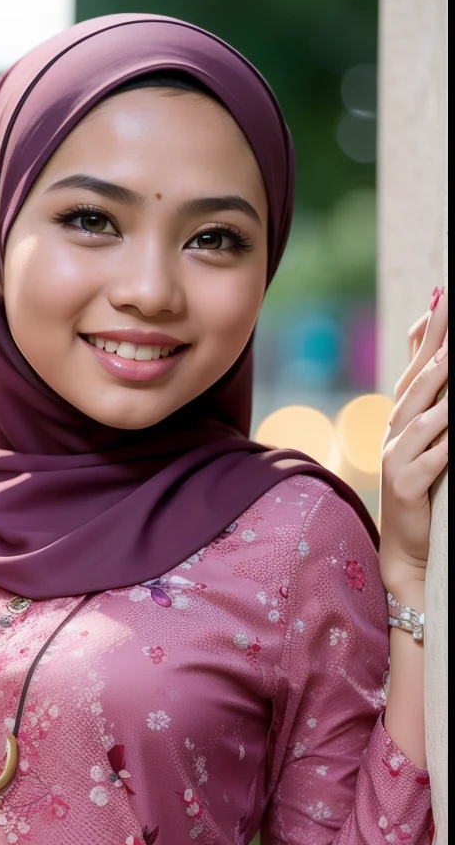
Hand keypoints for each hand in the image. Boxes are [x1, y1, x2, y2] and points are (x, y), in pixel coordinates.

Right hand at [379, 287, 447, 593]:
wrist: (406, 549)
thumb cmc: (422, 489)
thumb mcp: (425, 439)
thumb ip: (430, 397)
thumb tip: (436, 346)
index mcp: (402, 417)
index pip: (416, 364)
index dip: (429, 330)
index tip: (444, 295)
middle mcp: (395, 432)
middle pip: (418, 382)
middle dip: (436, 345)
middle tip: (449, 308)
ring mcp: (397, 459)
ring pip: (422, 417)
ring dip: (440, 388)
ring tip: (454, 361)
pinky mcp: (406, 488)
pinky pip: (430, 460)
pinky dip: (445, 444)